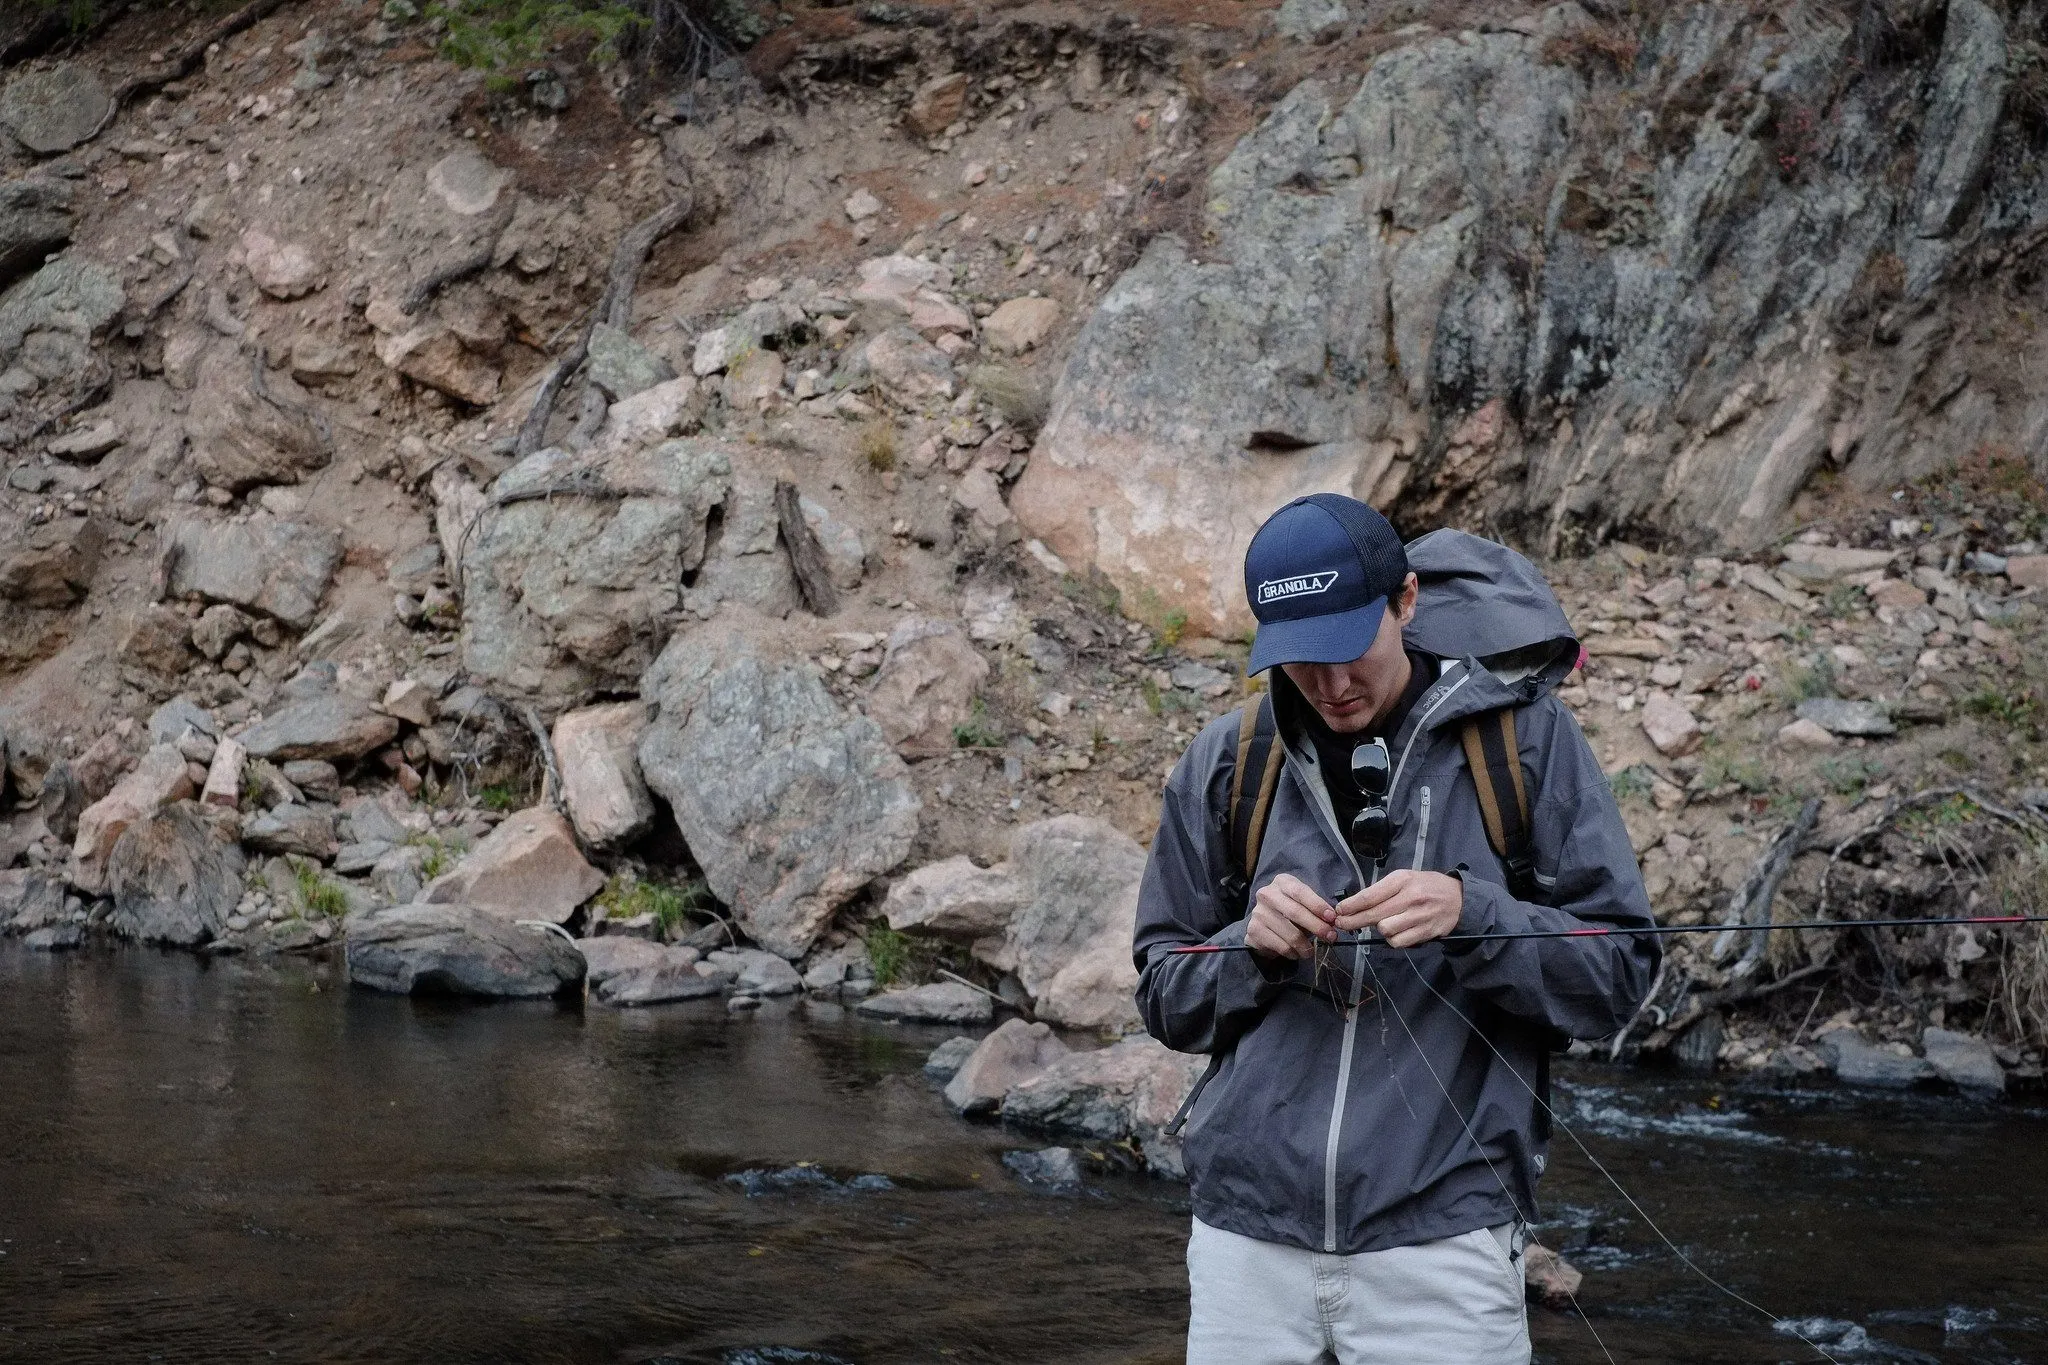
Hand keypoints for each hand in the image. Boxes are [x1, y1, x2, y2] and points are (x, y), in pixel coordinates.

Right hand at [1246, 873, 1338, 960]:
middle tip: (1330, 937)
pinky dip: (1294, 953)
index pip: (1300, 892)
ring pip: (1290, 934)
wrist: (1263, 924)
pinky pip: (1281, 947)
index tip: (1332, 918)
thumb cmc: (1289, 910)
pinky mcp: (1254, 931)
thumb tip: (1332, 922)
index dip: (1317, 905)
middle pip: (1295, 912)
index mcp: (1282, 882)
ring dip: (1306, 946)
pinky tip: (1296, 952)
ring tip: (1312, 950)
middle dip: (1316, 926)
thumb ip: (1316, 909)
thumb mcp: (1302, 903)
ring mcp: (1259, 913)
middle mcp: (1267, 894)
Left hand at [1333, 870, 1463, 947]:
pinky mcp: (1425, 932)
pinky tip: (1396, 932)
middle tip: (1342, 924)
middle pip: (1373, 915)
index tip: (1339, 911)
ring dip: (1379, 929)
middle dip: (1353, 921)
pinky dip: (1393, 939)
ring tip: (1383, 924)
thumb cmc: (1425, 886)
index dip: (1351, 906)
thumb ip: (1382, 890)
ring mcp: (1419, 916)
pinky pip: (1398, 942)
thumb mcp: (1404, 878)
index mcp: (1402, 880)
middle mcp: (1410, 898)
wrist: (1458, 898)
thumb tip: (1355, 905)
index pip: (1370, 896)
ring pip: (1385, 930)